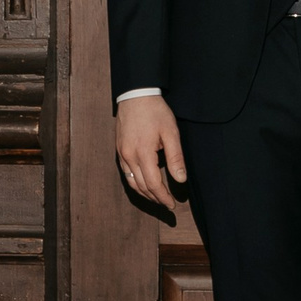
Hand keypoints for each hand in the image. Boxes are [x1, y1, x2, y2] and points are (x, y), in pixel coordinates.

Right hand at [116, 93, 185, 210]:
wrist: (136, 95)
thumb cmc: (155, 112)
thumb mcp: (171, 132)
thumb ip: (176, 157)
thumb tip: (180, 180)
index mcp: (143, 153)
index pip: (153, 184)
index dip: (163, 197)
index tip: (172, 205)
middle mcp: (128, 157)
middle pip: (141, 186)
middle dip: (155, 199)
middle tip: (167, 205)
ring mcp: (122, 154)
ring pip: (132, 182)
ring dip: (145, 194)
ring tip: (157, 199)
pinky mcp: (119, 150)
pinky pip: (126, 173)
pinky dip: (136, 183)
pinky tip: (144, 184)